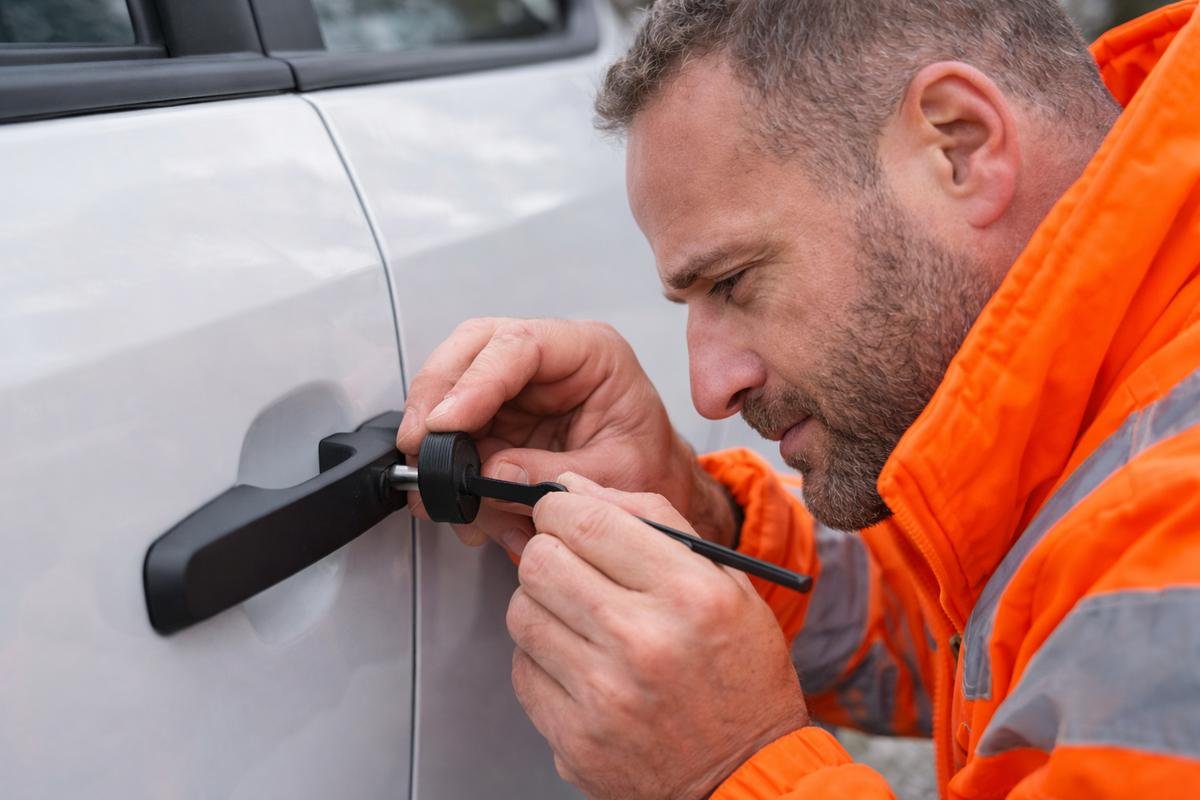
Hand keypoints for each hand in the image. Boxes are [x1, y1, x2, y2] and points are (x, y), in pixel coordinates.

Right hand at [395, 318, 736, 552]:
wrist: (654, 492)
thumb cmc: (649, 471)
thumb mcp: (613, 477)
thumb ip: (552, 473)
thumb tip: (490, 474)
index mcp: (592, 353)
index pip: (519, 346)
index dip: (473, 383)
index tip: (443, 423)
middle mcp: (549, 359)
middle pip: (472, 349)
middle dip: (436, 395)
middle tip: (418, 445)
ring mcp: (519, 386)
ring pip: (452, 386)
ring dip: (434, 437)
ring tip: (439, 488)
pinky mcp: (500, 417)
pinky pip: (456, 430)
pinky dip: (447, 466)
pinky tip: (458, 502)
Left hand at [507, 474, 808, 799]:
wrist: (745, 777)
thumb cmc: (739, 676)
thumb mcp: (725, 583)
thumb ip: (652, 521)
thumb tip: (573, 488)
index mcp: (689, 594)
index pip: (587, 522)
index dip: (559, 506)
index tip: (561, 512)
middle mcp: (643, 642)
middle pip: (540, 562)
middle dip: (547, 551)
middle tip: (569, 562)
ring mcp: (604, 695)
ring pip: (522, 612)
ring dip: (542, 604)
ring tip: (581, 618)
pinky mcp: (574, 739)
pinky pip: (523, 669)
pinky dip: (542, 658)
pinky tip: (580, 663)